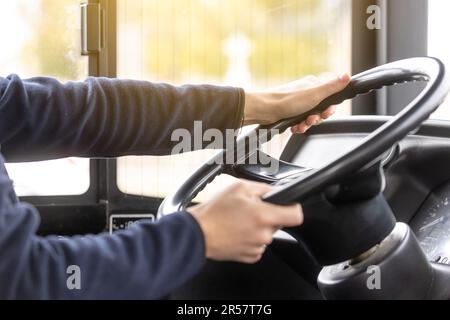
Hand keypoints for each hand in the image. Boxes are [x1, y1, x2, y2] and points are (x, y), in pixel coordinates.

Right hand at [188, 181, 302, 263]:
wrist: (198, 234)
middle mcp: (263, 234)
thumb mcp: (239, 188)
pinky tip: (237, 233)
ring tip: (239, 222)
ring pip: (267, 234)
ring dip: (258, 228)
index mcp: (263, 216)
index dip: (293, 208)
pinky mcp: (250, 256)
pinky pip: (258, 245)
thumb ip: (262, 189)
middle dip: (268, 216)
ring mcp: (257, 247)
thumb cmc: (214, 212)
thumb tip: (275, 192)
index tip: (287, 206)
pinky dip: (251, 239)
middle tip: (249, 211)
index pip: (296, 215)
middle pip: (279, 224)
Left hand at [244, 73, 350, 133]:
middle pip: (320, 110)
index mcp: (313, 85)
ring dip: (307, 124)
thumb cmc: (287, 101)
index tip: (325, 113)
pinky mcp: (289, 112)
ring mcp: (297, 103)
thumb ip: (332, 87)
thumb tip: (347, 76)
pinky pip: (299, 122)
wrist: (264, 110)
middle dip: (316, 118)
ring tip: (300, 125)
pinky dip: (298, 126)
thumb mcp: (315, 94)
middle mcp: (305, 93)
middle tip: (310, 120)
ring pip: (309, 117)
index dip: (329, 109)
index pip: (330, 98)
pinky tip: (295, 128)